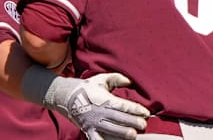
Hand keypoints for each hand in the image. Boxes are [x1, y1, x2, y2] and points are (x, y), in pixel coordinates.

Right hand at [23, 66, 149, 139]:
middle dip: (133, 122)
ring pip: (110, 130)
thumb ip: (117, 78)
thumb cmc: (87, 87)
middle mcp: (100, 112)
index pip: (124, 106)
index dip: (136, 109)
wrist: (66, 96)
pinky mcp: (88, 130)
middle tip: (144, 125)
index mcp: (105, 99)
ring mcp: (94, 122)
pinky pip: (96, 139)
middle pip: (119, 119)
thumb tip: (130, 81)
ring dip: (122, 134)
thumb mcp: (102, 79)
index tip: (146, 113)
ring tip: (133, 136)